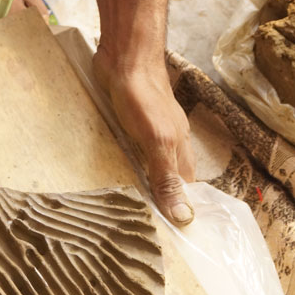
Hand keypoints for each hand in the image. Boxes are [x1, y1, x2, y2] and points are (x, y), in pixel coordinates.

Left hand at [94, 46, 195, 225]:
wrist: (124, 56)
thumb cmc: (141, 96)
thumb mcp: (155, 141)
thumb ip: (166, 177)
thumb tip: (184, 217)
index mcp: (180, 150)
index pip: (186, 191)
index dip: (179, 211)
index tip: (169, 239)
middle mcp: (167, 141)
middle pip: (167, 178)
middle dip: (156, 201)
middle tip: (140, 229)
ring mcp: (147, 129)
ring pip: (145, 163)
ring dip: (136, 181)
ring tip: (121, 208)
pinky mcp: (126, 119)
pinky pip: (126, 147)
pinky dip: (120, 161)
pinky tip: (108, 171)